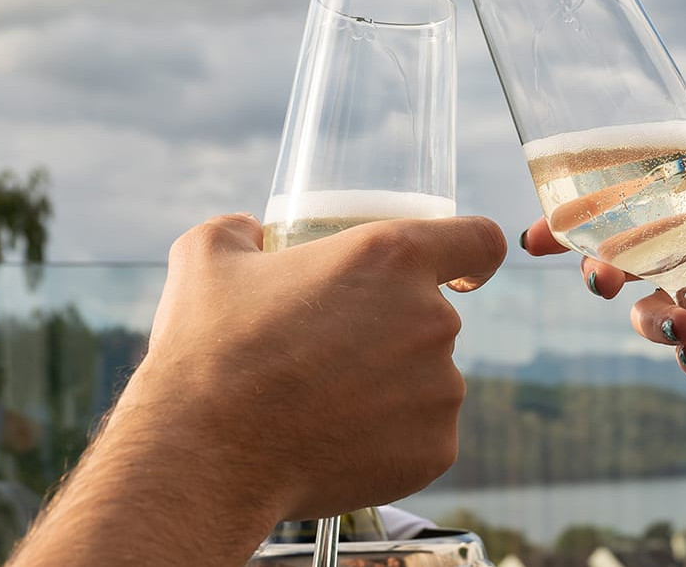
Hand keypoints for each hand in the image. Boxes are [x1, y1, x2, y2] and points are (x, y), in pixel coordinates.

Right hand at [10, 212, 504, 566]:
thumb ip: (242, 230)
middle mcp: (431, 320)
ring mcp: (440, 390)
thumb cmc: (206, 350)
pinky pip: (422, 436)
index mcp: (391, 257)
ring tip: (322, 405)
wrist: (205, 455)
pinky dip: (389, 441)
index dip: (471, 255)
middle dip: (392, 333)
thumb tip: (253, 232)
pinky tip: (335, 443)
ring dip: (390, 388)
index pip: (479, 241)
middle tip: (330, 355)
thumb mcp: (207, 256)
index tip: (461, 273)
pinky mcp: (435, 451)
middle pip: (435, 319)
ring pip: (428, 381)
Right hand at [521, 157, 685, 413]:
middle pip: (627, 258)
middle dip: (601, 270)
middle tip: (601, 284)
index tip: (542, 230)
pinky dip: (683, 355)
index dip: (585, 213)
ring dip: (648, 321)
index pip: (636, 202)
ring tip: (680, 330)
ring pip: (649, 310)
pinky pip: (683, 350)